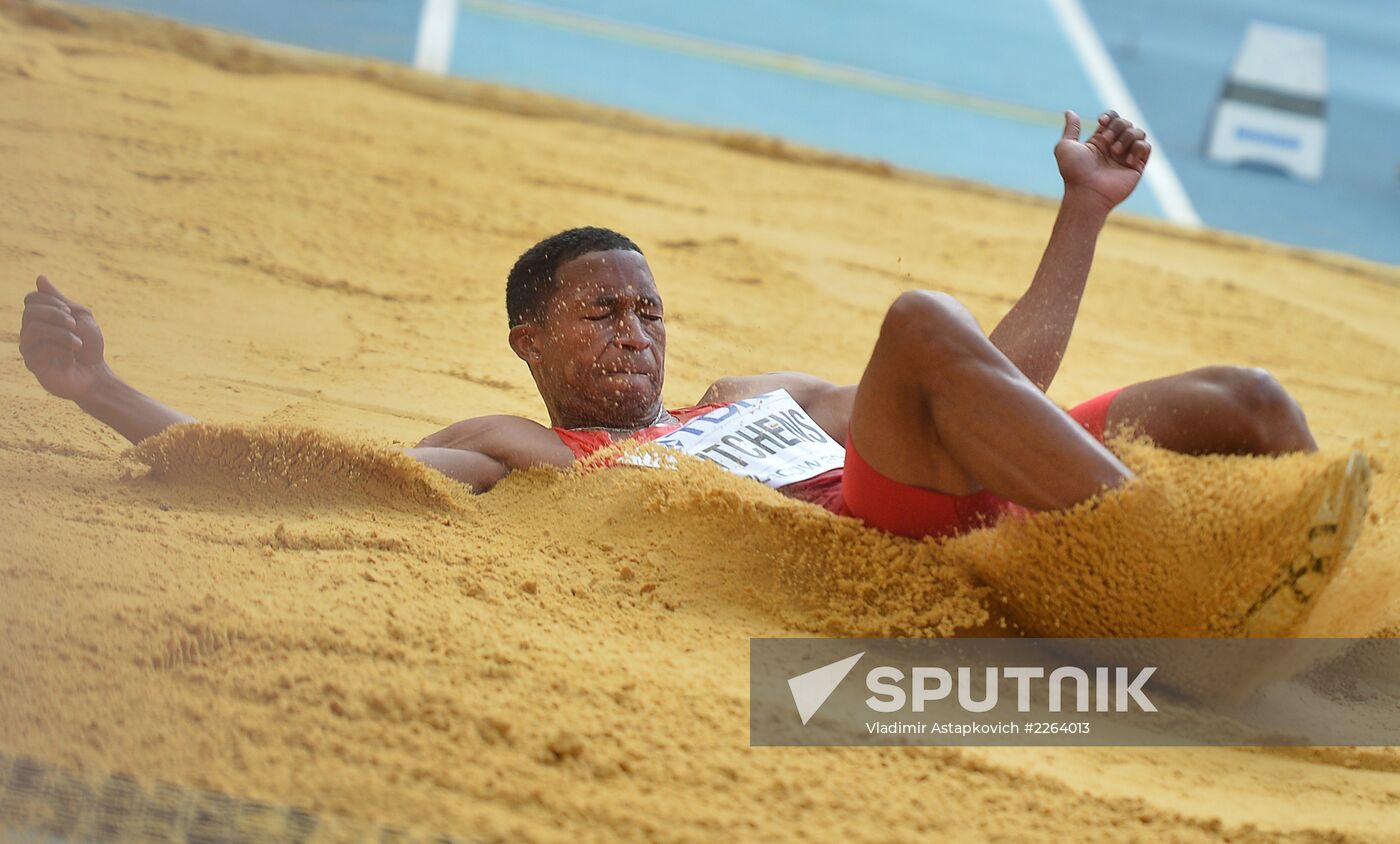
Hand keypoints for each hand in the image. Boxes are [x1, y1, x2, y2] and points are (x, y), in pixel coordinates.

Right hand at [19, 275, 108, 401]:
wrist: (95, 374)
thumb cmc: (89, 346)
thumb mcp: (81, 317)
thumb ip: (60, 299)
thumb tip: (40, 277)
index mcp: (41, 318)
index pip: (32, 298)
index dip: (51, 300)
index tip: (70, 311)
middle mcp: (31, 330)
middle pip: (30, 310)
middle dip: (56, 313)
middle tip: (74, 324)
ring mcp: (29, 346)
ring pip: (32, 327)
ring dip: (60, 332)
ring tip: (77, 343)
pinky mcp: (31, 362)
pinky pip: (36, 347)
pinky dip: (58, 348)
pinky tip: (69, 357)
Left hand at [1054, 110, 1150, 210]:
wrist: (1086, 193)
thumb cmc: (1073, 172)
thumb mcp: (1065, 146)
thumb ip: (1071, 129)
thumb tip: (1070, 112)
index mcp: (1100, 141)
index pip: (1113, 119)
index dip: (1110, 116)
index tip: (1101, 121)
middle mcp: (1114, 147)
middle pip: (1126, 123)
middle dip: (1117, 127)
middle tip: (1107, 142)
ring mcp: (1126, 156)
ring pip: (1138, 132)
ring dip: (1127, 137)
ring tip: (1116, 152)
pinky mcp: (1137, 166)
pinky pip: (1146, 147)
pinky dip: (1138, 148)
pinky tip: (1127, 160)